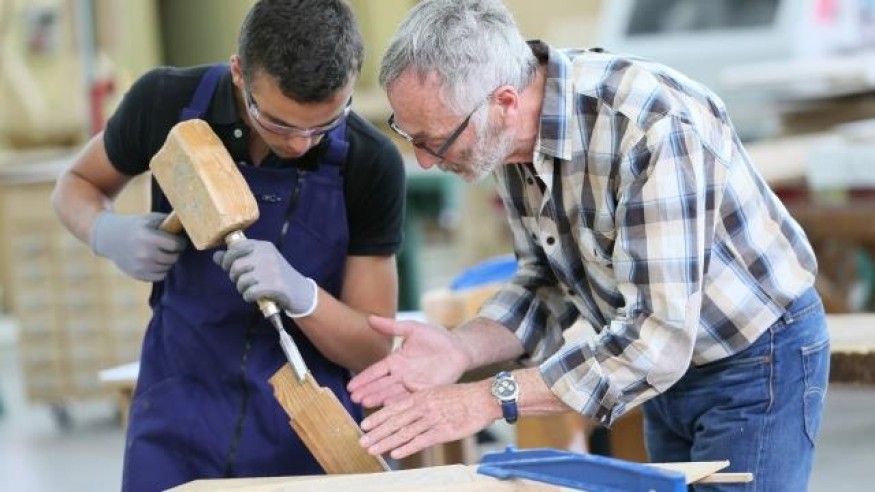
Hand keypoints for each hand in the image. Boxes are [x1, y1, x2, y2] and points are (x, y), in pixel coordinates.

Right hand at [90, 211, 186, 281]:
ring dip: (168, 261)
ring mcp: (139, 266)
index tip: (178, 240)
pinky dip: (161, 270)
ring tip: (162, 252)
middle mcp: (143, 253)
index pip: (175, 245)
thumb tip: (191, 224)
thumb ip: (169, 222)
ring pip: (168, 267)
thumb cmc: (135, 226)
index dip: (180, 242)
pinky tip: (155, 260)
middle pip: (173, 258)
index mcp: (147, 237)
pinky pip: (160, 276)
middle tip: (171, 247)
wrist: (110, 237)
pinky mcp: (137, 275)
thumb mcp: (150, 218)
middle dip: (175, 252)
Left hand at [213, 239, 315, 314]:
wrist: (300, 290)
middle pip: (236, 266)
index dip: (227, 259)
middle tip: (242, 282)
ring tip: (250, 290)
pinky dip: (248, 297)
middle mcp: (267, 255)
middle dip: (234, 277)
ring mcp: (272, 270)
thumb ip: (237, 258)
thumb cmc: (275, 276)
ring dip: (242, 289)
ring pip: (241, 280)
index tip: (228, 267)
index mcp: (263, 246)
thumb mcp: (259, 262)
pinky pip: (249, 292)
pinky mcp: (275, 286)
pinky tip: (254, 296)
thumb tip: (216, 256)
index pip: (236, 247)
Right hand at [347, 316, 470, 407]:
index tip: (350, 386)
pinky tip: (389, 406)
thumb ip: (392, 326)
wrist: (460, 348)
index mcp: (396, 361)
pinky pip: (411, 398)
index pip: (376, 371)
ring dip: (379, 399)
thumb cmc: (436, 337)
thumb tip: (369, 318)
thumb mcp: (413, 329)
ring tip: (366, 403)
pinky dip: (400, 402)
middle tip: (353, 399)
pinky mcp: (426, 391)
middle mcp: (402, 375)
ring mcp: (413, 385)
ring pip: (393, 393)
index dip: (363, 379)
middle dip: (367, 392)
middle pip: (381, 385)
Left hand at [359, 382, 497, 458]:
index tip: (364, 425)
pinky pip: (422, 440)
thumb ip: (419, 396)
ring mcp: (433, 419)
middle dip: (377, 432)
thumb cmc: (461, 395)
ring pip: (405, 432)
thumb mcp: (436, 390)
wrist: (483, 398)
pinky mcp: (444, 431)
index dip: (378, 417)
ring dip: (387, 442)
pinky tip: (396, 453)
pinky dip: (408, 447)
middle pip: (396, 421)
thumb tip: (403, 399)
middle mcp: (424, 406)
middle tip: (362, 441)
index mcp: (421, 395)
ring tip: (373, 450)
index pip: (394, 407)